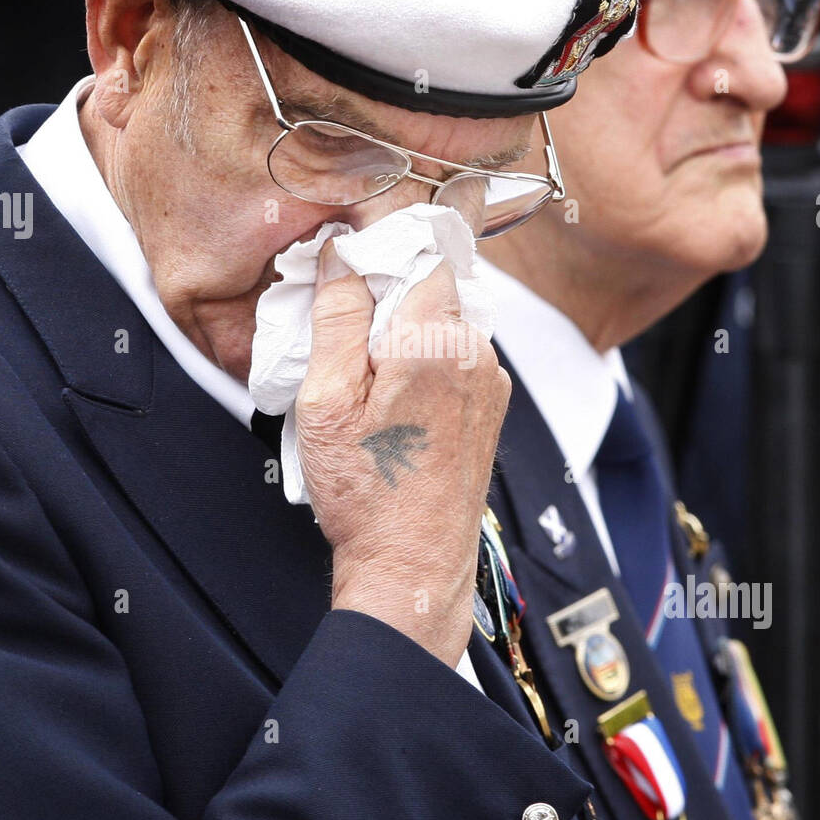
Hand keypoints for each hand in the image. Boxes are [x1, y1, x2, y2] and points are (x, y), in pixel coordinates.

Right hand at [296, 242, 509, 666]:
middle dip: (386, 299)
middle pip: (431, 289)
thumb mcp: (328, 400)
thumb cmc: (369, 494)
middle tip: (341, 342)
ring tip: (363, 388)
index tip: (348, 269)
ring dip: (403, 335)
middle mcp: (477, 353)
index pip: (423, 252)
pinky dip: (422, 366)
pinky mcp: (490, 407)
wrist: (413, 567)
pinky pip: (454, 360)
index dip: (383, 252)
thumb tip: (340, 254)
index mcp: (438, 341)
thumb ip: (336, 317)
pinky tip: (390, 408)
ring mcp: (491, 382)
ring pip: (442, 325)